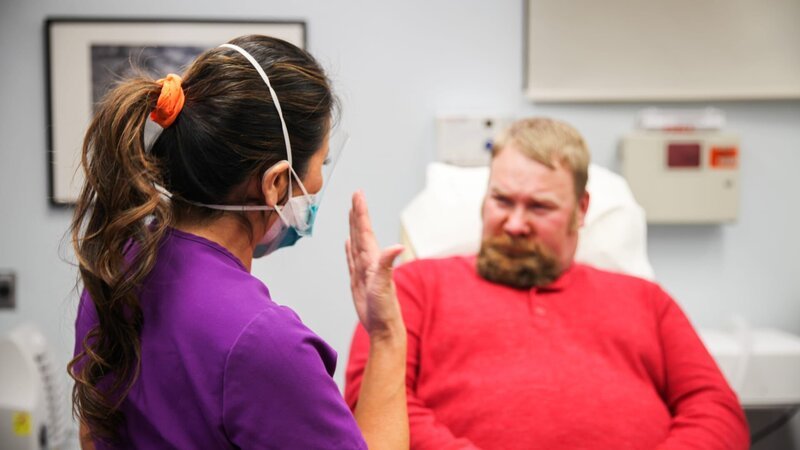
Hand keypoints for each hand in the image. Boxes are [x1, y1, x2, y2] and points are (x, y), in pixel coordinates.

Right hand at [346, 191, 404, 339]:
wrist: (382, 327)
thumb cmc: (385, 308)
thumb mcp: (384, 285)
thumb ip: (387, 264)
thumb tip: (397, 246)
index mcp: (373, 259)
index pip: (365, 230)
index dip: (361, 212)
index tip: (357, 195)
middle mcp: (369, 261)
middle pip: (361, 231)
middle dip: (357, 213)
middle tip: (355, 195)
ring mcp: (363, 270)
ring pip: (356, 242)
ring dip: (353, 227)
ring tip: (351, 212)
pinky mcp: (358, 281)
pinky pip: (351, 259)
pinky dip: (349, 249)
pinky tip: (348, 242)